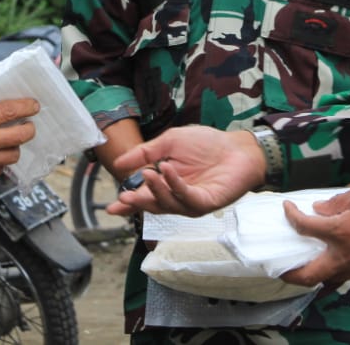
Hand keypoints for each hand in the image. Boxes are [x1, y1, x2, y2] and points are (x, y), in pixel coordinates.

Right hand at [0, 98, 38, 192]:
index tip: (35, 106)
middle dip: (29, 129)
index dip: (26, 107)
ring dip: (15, 146)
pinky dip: (0, 161)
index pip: (8, 111)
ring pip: (14, 154)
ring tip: (9, 141)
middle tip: (28, 126)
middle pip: (20, 134)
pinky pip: (1, 168)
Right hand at [106, 126, 264, 216]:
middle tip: (125, 196)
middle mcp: (178, 198)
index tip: (112, 207)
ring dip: (156, 190)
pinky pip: (187, 197)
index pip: (145, 197)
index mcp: (167, 185)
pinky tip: (166, 170)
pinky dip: (174, 184)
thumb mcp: (169, 142)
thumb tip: (120, 164)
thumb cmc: (207, 144)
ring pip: (168, 204)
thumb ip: (145, 153)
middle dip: (138, 202)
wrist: (237, 146)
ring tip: (147, 174)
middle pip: (154, 206)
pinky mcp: (207, 202)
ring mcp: (192, 202)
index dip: (129, 203)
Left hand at [280, 181, 349, 286]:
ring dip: (323, 270)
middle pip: (310, 275)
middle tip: (283, 267)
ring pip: (334, 277)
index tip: (288, 209)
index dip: (291, 216)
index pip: (305, 226)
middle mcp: (348, 256)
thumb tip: (320, 210)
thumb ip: (339, 202)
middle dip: (292, 274)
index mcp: (342, 232)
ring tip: (318, 259)